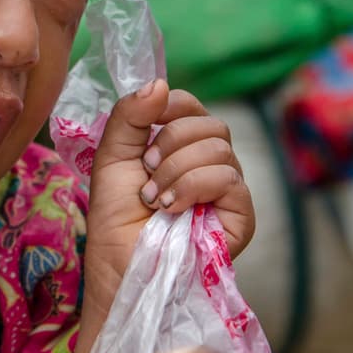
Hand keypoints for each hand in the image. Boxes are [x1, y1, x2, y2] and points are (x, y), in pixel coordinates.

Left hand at [48, 81, 253, 352]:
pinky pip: (230, 177)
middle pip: (209, 122)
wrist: (119, 270)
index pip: (190, 106)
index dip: (171, 106)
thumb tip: (160, 82)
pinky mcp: (241, 216)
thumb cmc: (115, 221)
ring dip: (176, 169)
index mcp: (178, 148)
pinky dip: (194, 185)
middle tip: (146, 172)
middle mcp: (207, 166)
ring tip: (155, 199)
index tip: (146, 131)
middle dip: (170, 141)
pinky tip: (173, 208)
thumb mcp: (111, 158)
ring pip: (219, 147)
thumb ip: (130, 116)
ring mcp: (227, 191)